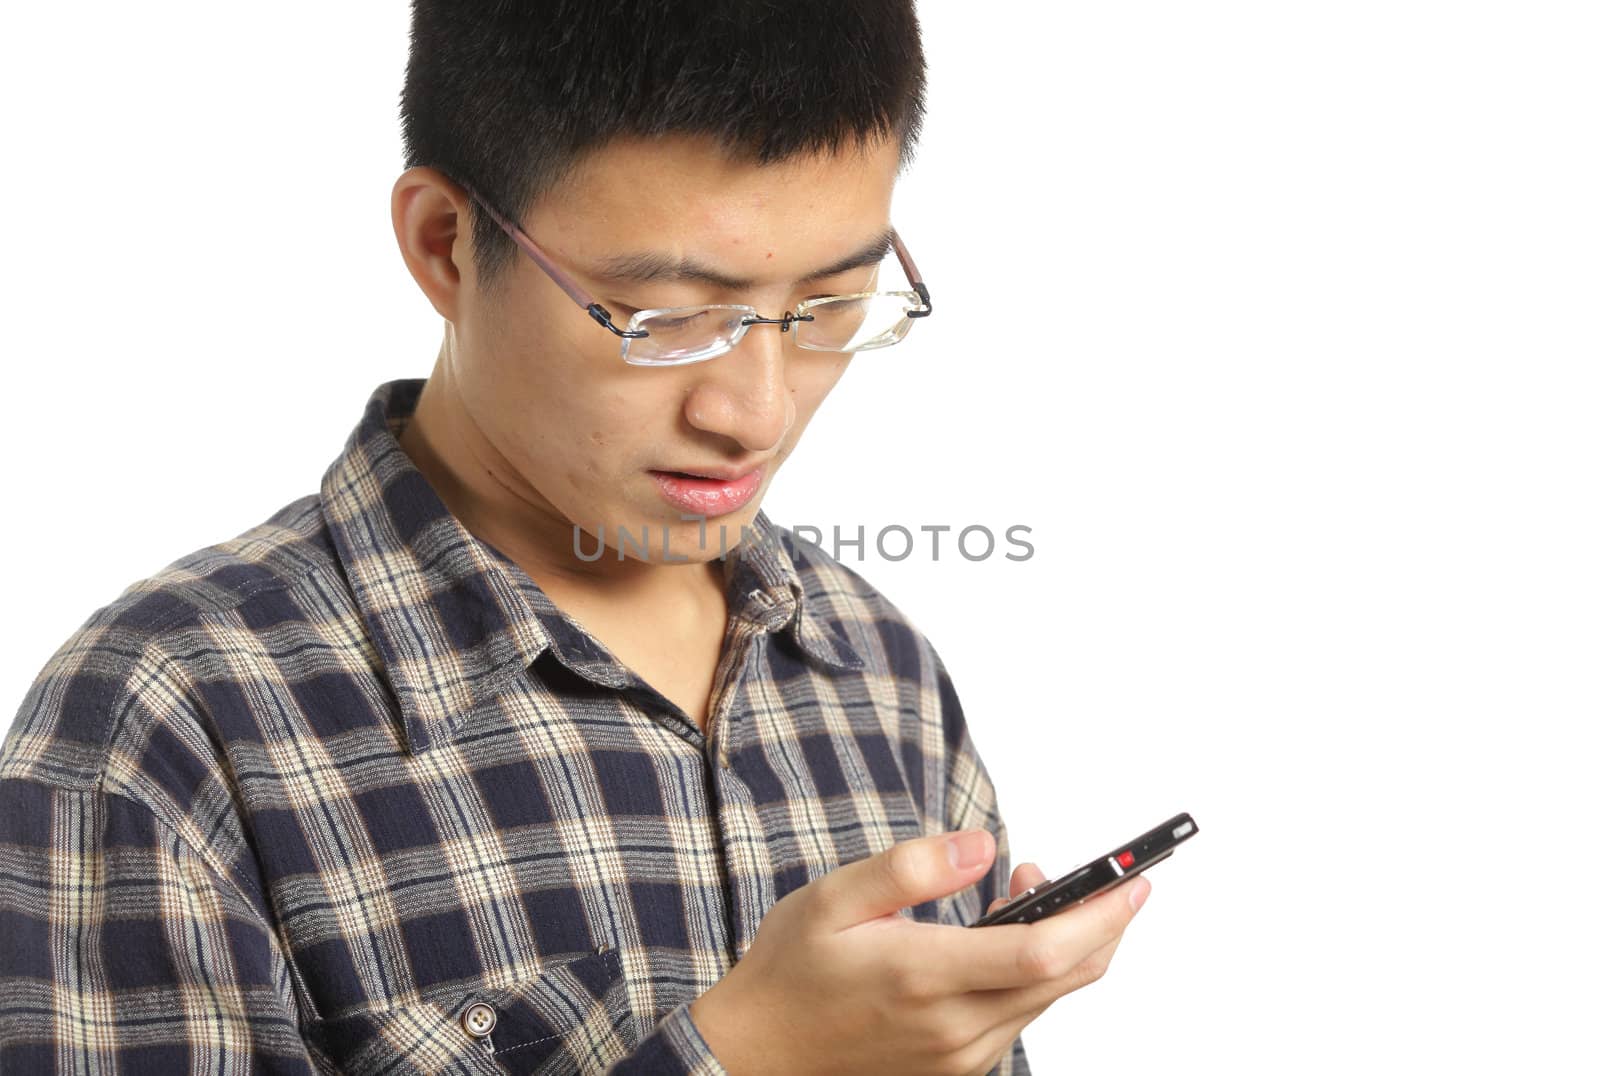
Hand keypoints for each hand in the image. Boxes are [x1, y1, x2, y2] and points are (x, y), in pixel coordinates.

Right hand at [689, 831, 1150, 1075]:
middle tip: (1108, 877)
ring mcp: (961, 1056)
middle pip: (1066, 977)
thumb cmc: (791, 972)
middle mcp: (955, 1028)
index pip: (1044, 954)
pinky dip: (1035, 973)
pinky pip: (1021, 1017)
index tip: (1135, 882)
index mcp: (925, 977)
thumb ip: (911, 868)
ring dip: (1065, 943)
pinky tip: (1004, 937)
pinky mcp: (959, 1068)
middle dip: (1102, 923)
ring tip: (1026, 887)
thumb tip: (983, 846)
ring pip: (1048, 998)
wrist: (757, 1056)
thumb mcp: (832, 898)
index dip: (1100, 917)